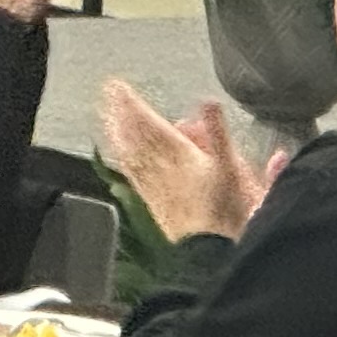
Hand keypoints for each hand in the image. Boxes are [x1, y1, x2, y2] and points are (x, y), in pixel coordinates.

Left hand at [98, 78, 270, 243]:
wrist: (208, 248)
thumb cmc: (223, 209)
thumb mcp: (229, 166)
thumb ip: (218, 132)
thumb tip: (209, 102)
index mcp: (180, 154)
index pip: (150, 124)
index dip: (133, 105)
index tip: (118, 88)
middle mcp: (160, 167)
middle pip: (136, 136)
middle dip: (122, 114)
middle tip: (108, 94)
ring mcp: (153, 185)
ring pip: (130, 153)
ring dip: (118, 133)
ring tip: (107, 116)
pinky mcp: (152, 202)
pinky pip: (133, 175)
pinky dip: (124, 158)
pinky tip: (119, 153)